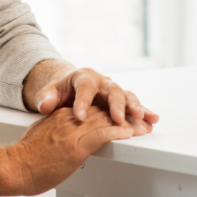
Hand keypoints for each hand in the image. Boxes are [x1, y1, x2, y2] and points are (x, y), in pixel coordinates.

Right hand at [7, 105, 133, 195]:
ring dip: (128, 124)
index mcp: (63, 114)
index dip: (111, 110)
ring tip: (143, 126)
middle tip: (143, 119)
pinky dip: (116, 133)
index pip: (93, 108)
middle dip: (125, 115)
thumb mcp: (43, 132)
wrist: (14, 167)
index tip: (124, 113)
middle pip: (104, 111)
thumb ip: (56, 126)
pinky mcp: (74, 146)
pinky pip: (100, 135)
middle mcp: (70, 118)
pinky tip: (128, 133)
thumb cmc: (26, 156)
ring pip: (106, 120)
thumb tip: (64, 131)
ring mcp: (73, 131)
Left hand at [32, 65, 159, 135]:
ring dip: (135, 107)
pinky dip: (144, 112)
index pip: (85, 87)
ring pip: (126, 96)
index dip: (83, 101)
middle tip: (118, 119)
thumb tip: (45, 104)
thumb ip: (45, 98)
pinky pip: (134, 105)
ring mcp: (113, 91)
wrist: (70, 90)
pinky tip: (151, 120)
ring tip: (141, 118)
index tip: (80, 116)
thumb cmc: (61, 92)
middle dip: (116, 104)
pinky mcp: (120, 102)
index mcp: (84, 77)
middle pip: (112, 90)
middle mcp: (102, 82)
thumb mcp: (49, 93)